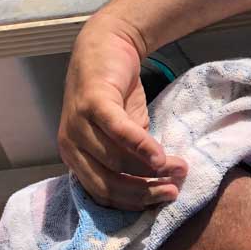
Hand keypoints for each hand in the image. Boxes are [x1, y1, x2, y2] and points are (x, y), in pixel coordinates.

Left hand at [57, 14, 186, 209]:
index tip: (165, 200)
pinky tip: (160, 156)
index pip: (103, 194)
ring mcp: (77, 124)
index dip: (135, 203)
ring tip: (180, 167)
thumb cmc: (115, 94)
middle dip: (144, 192)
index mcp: (76, 158)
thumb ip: (131, 159)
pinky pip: (117, 132)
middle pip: (108, 183)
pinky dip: (140, 147)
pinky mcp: (92, 103)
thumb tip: (158, 185)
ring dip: (152, 169)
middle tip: (174, 190)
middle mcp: (70, 146)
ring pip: (116, 161)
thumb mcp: (122, 135)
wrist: (106, 46)